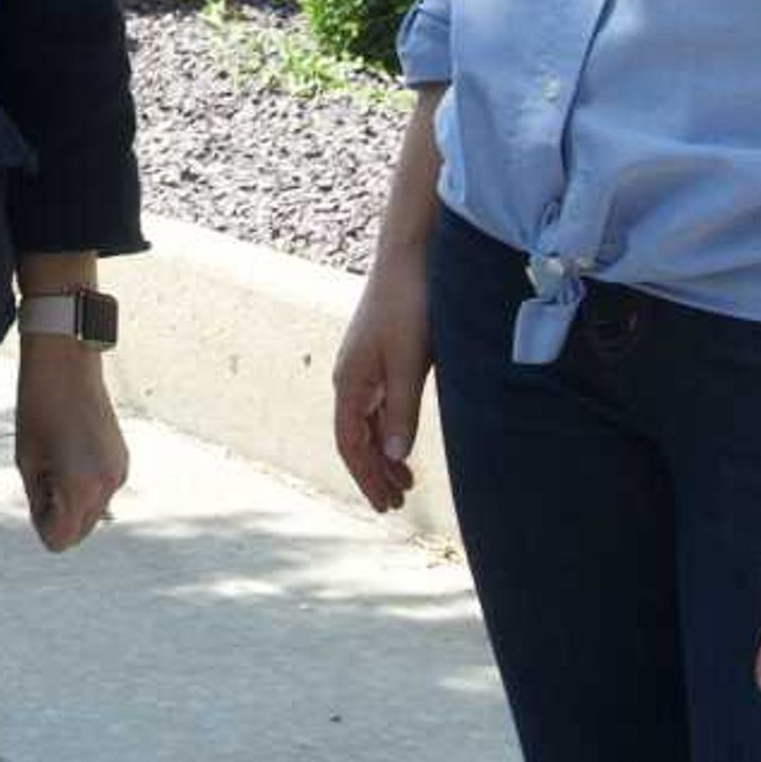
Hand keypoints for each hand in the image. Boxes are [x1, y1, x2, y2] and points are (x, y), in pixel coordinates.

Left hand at [15, 341, 127, 550]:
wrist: (66, 365)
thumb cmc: (38, 409)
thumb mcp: (28, 462)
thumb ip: (40, 502)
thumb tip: (52, 527)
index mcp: (81, 488)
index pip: (59, 540)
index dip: (40, 522)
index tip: (36, 490)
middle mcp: (107, 486)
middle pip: (78, 532)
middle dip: (58, 515)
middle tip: (44, 474)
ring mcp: (120, 474)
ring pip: (91, 513)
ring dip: (72, 500)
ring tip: (58, 458)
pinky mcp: (123, 462)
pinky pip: (101, 491)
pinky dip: (86, 485)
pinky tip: (73, 451)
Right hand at [329, 255, 430, 513]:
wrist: (410, 257)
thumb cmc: (409, 306)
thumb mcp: (409, 363)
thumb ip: (402, 410)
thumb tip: (395, 455)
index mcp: (350, 382)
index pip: (350, 443)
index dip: (366, 476)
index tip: (385, 505)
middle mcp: (351, 377)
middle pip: (356, 437)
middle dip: (374, 472)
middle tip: (397, 503)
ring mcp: (365, 366)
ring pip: (367, 423)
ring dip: (383, 454)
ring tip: (405, 480)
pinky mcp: (380, 356)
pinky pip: (378, 406)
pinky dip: (389, 430)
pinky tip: (403, 439)